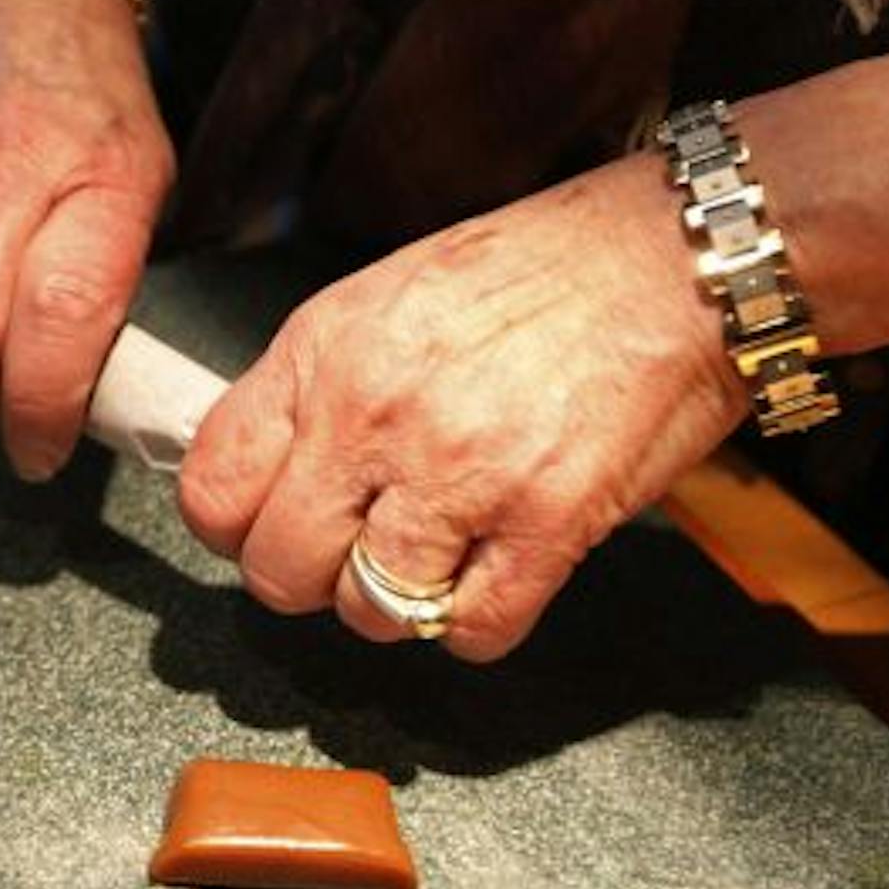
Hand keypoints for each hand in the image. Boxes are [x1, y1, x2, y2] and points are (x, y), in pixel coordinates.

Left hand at [178, 162, 747, 659]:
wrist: (675, 257)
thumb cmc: (540, 272)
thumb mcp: (384, 299)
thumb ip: (315, 387)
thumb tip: (268, 470)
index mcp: (323, 354)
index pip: (213, 488)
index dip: (231, 529)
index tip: (261, 529)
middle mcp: (375, 416)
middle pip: (279, 569)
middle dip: (309, 579)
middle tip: (351, 553)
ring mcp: (460, 474)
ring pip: (370, 611)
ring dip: (398, 603)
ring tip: (435, 555)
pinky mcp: (546, 523)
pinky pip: (473, 631)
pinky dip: (477, 625)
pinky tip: (493, 575)